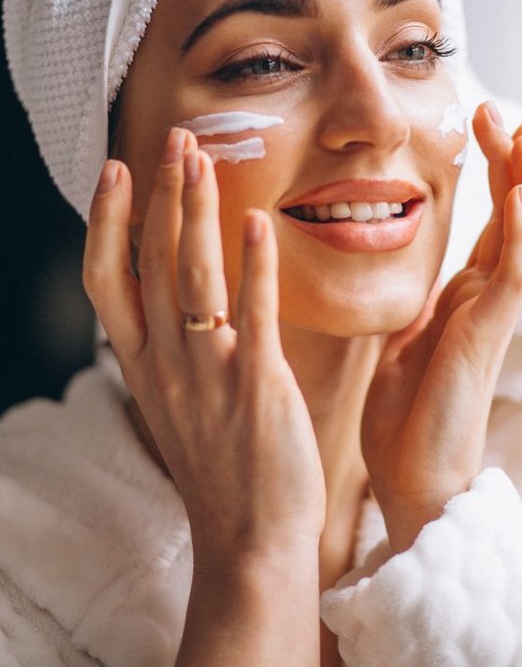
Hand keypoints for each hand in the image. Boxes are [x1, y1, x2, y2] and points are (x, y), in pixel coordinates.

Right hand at [83, 128, 325, 565]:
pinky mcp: (256, 385)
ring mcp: (208, 373)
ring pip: (192, 275)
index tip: (116, 172)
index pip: (106, 280)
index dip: (106, 222)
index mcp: (141, 365)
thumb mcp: (175, 403)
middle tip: (174, 140)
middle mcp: (164, 363)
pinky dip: (253, 265)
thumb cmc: (218, 466)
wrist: (248, 538)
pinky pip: (252, 313)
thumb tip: (179, 297)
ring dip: (195, 212)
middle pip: (152, 261)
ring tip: (201, 159)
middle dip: (160, 194)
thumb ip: (171, 348)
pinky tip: (257, 222)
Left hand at [361, 102, 521, 551]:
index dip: (494, 176)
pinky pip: (512, 277)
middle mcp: (484, 302)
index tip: (482, 128)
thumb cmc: (403, 417)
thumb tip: (399, 273)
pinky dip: (517, 233)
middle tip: (502, 113)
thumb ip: (414, 304)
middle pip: (513, 219)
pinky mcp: (486, 337)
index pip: (490, 225)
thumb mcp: (401, 341)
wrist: (408, 479)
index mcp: (463, 300)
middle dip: (511, 165)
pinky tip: (516, 195)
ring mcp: (490, 318)